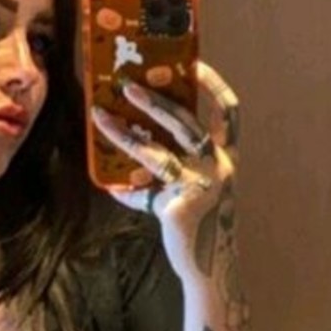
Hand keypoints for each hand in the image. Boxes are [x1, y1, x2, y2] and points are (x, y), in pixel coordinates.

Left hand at [90, 60, 240, 280]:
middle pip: (186, 123)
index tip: (194, 63)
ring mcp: (199, 186)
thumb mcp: (194, 188)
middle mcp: (218, 167)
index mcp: (227, 157)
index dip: (213, 86)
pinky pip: (143, 192)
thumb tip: (135, 145)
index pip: (229, 113)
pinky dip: (125, 190)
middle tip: (127, 86)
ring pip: (157, 153)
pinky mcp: (178, 207)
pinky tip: (110, 186)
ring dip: (126, 133)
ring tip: (101, 116)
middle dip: (156, 101)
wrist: (208, 267)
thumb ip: (174, 166)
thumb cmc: (201, 224)